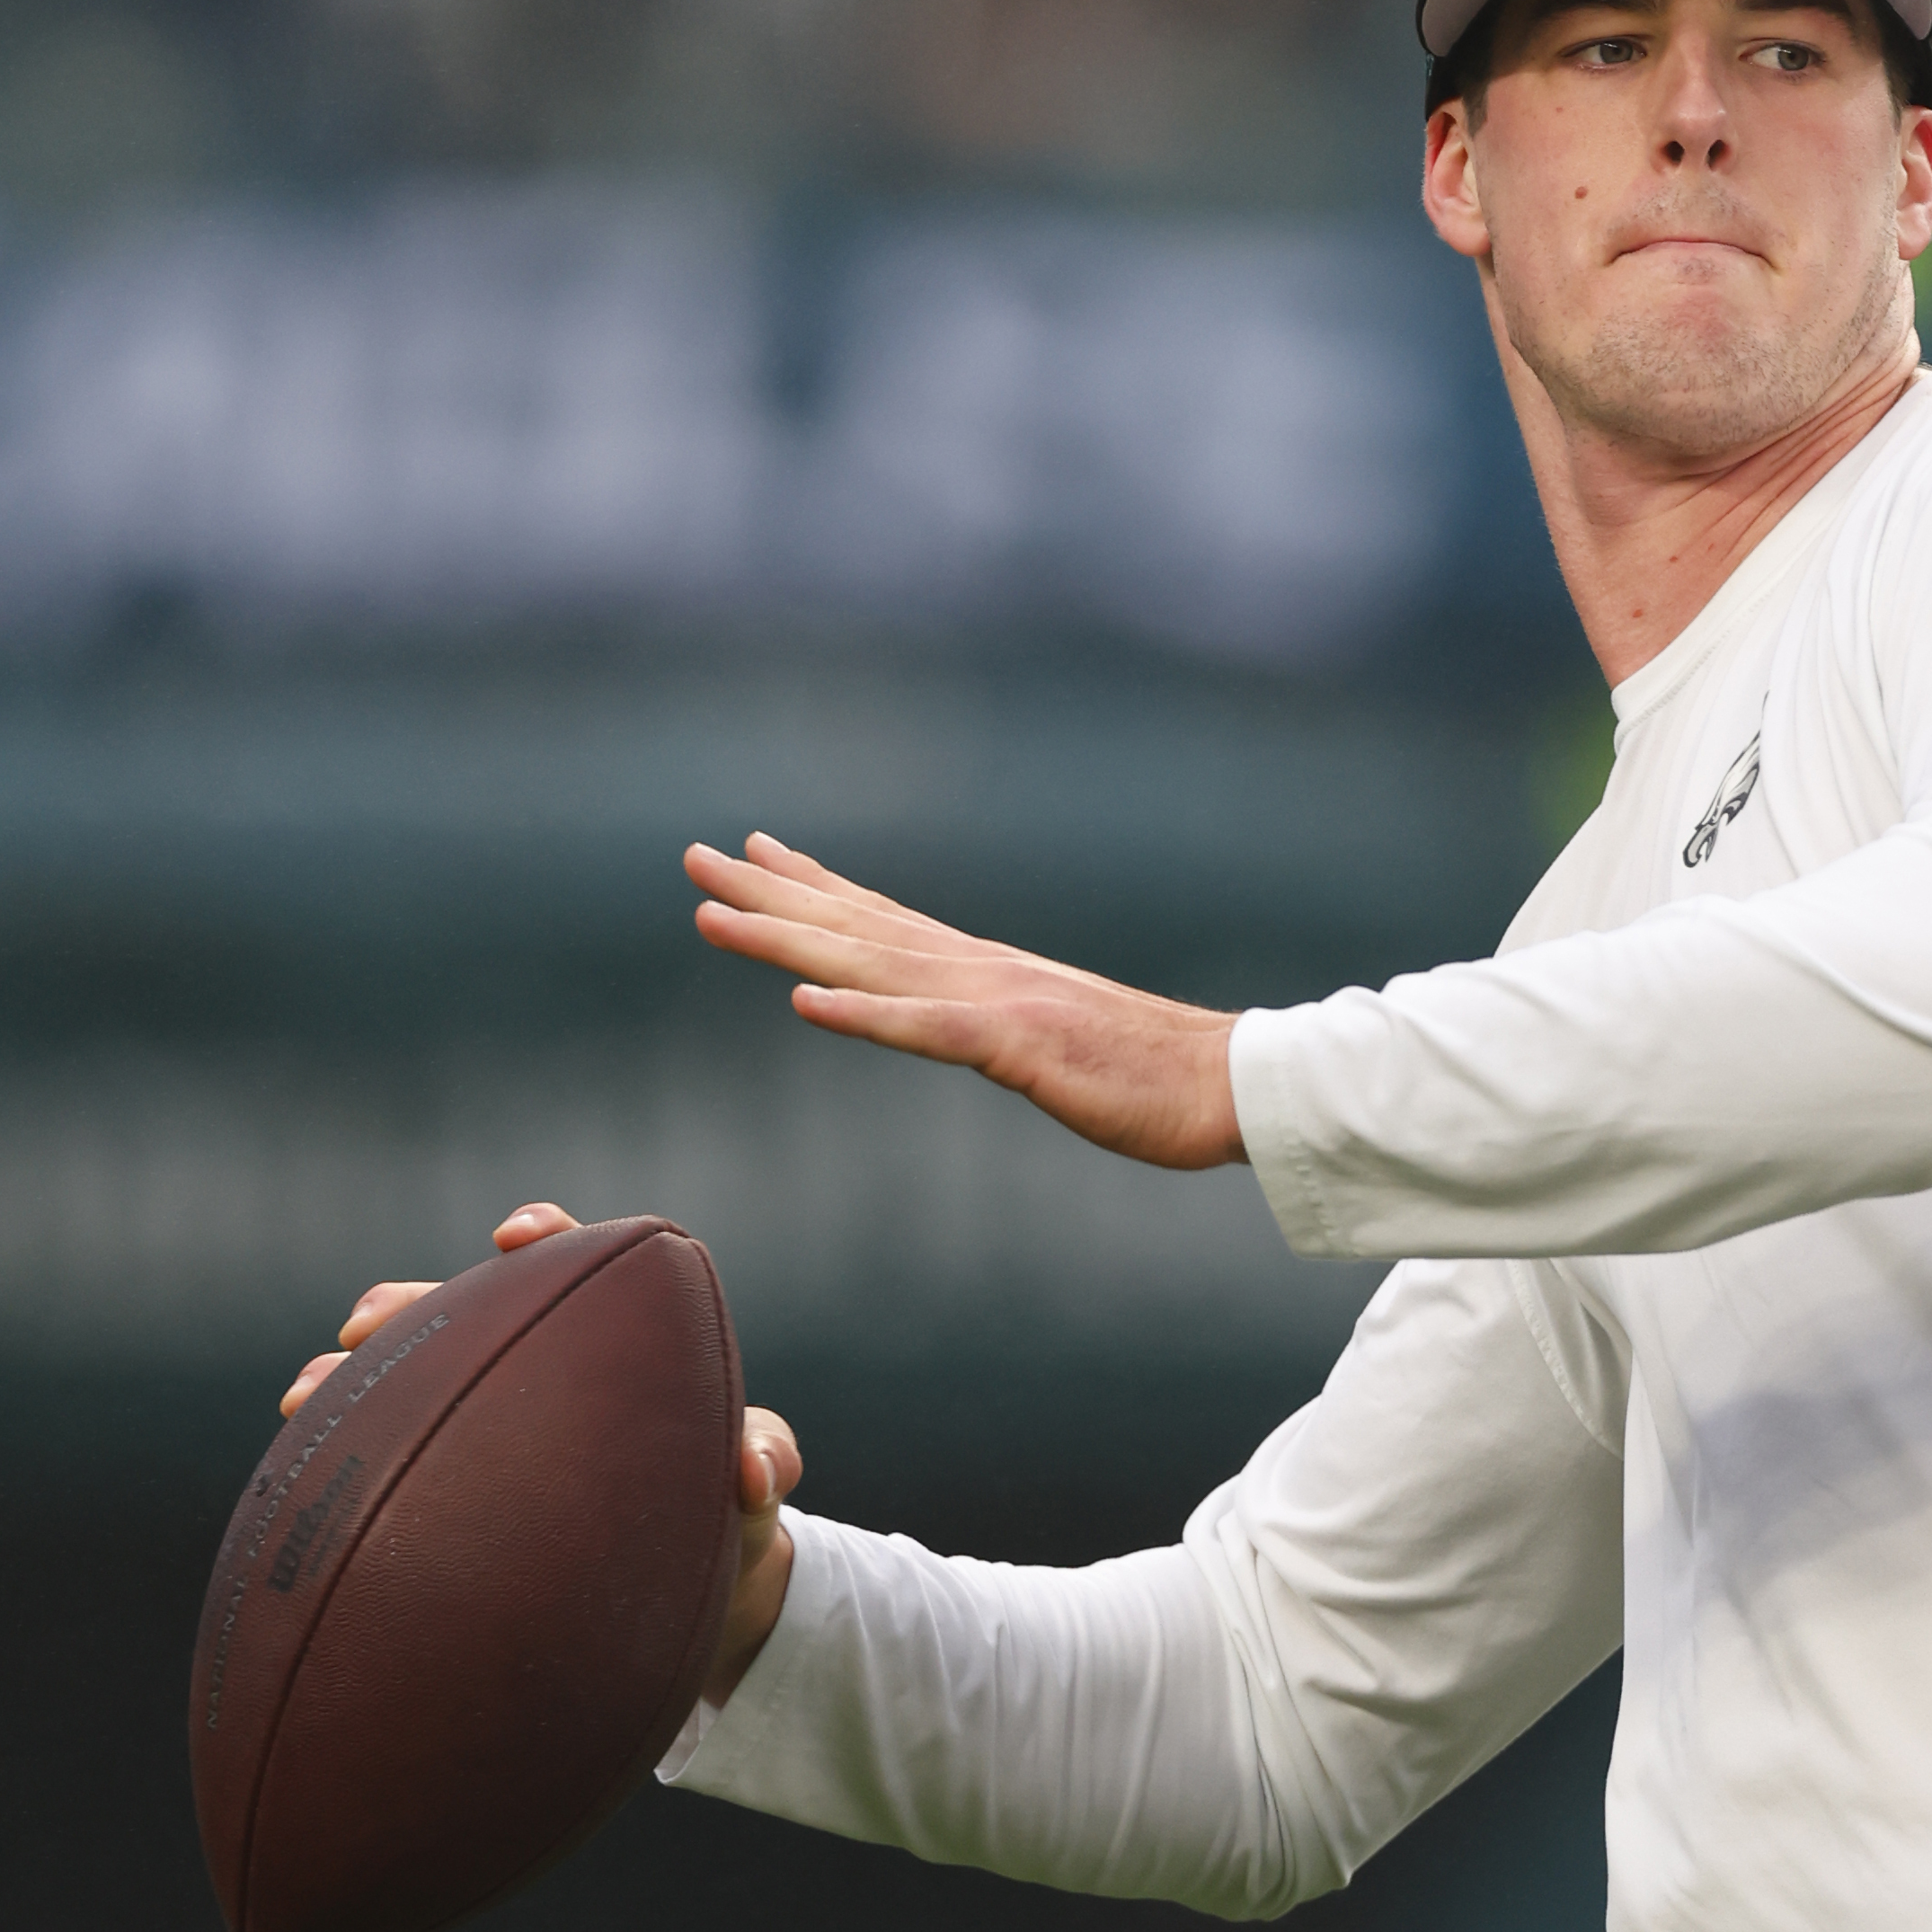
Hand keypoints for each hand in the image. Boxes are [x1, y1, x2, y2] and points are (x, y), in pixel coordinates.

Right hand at [278, 1202, 802, 1710]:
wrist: (690, 1598)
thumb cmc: (728, 1513)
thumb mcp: (754, 1485)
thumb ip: (765, 1461)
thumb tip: (749, 1469)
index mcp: (611, 1344)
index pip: (577, 1265)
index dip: (544, 1237)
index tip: (514, 1239)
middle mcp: (537, 1372)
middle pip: (462, 1315)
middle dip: (407, 1308)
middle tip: (365, 1327)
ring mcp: (485, 1429)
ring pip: (405, 1385)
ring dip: (351, 1382)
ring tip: (306, 1395)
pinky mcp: (448, 1490)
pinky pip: (385, 1466)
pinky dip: (340, 1463)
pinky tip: (294, 1479)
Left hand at [684, 832, 1246, 1170]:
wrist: (1238, 1081)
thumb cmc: (1162, 1073)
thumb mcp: (1065, 1041)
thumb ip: (1013, 1026)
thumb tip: (985, 1029)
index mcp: (993, 971)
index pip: (885, 918)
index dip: (814, 884)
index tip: (753, 851)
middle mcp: (985, 970)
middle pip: (858, 926)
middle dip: (771, 893)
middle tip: (693, 859)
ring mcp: (1001, 1002)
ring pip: (873, 964)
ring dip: (788, 938)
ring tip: (713, 916)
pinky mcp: (1023, 1047)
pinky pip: (927, 1032)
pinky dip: (864, 1015)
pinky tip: (806, 1003)